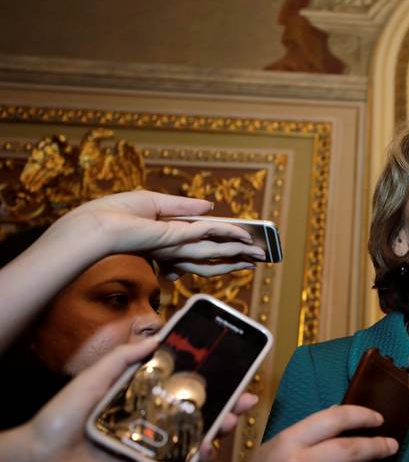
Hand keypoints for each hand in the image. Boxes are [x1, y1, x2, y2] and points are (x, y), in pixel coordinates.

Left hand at [9, 338, 257, 461]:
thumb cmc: (63, 415)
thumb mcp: (94, 377)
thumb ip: (123, 358)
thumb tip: (156, 338)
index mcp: (141, 393)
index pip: (182, 382)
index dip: (209, 377)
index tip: (233, 369)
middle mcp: (153, 416)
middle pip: (198, 408)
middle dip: (227, 403)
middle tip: (247, 400)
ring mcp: (154, 442)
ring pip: (196, 434)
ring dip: (220, 428)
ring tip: (233, 421)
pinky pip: (181, 461)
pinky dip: (200, 457)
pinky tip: (210, 449)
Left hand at [52, 190, 266, 277]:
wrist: (96, 225)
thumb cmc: (114, 214)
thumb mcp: (152, 203)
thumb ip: (183, 206)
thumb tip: (210, 206)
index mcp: (168, 241)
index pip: (201, 248)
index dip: (223, 248)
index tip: (243, 247)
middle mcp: (173, 249)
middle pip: (212, 257)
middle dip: (237, 257)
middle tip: (260, 257)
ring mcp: (174, 248)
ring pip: (214, 255)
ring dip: (238, 254)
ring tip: (258, 255)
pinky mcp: (173, 240)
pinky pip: (207, 236)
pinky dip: (227, 235)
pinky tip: (241, 236)